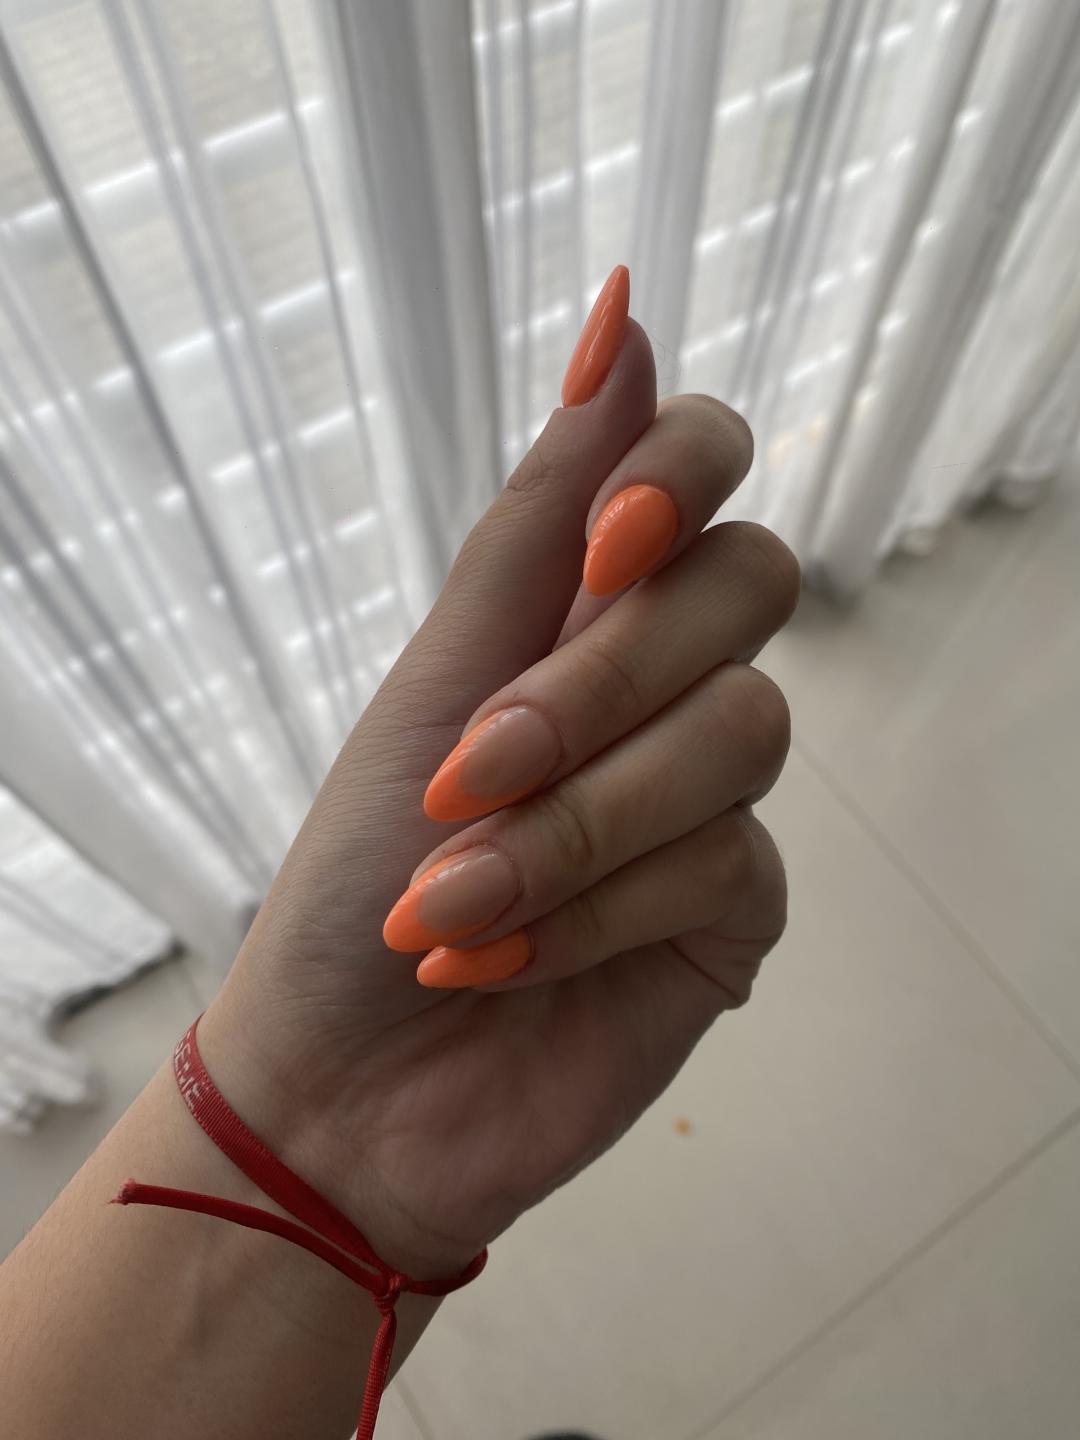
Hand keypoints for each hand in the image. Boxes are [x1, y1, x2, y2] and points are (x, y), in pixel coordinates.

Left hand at [201, 312, 799, 1279]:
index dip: (684, 470)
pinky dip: (597, 910)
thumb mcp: (435, 675)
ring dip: (579, 819)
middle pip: (749, 586)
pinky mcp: (734, 912)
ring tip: (456, 901)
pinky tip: (507, 960)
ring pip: (744, 730)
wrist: (343, 1080)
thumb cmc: (362, 867)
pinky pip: (727, 864)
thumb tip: (619, 315)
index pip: (702, 469)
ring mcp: (710, 802)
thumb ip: (538, 515)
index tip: (607, 541)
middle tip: (471, 772)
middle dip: (603, 678)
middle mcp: (664, 689)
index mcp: (585, 612)